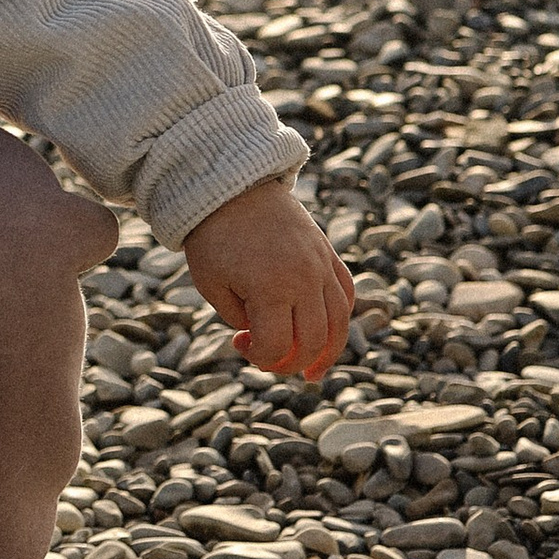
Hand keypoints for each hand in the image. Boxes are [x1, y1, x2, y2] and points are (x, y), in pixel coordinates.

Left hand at [185, 175, 355, 381]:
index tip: (239, 343)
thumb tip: (267, 338)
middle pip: (312, 342)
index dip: (259, 357)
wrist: (232, 186)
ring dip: (328, 353)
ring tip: (313, 372)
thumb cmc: (213, 237)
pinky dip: (340, 318)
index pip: (277, 347)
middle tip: (269, 360)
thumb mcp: (212, 284)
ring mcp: (321, 265)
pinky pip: (346, 294)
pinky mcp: (327, 253)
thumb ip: (241, 318)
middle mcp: (304, 279)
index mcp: (270, 288)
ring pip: (339, 323)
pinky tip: (326, 335)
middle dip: (290, 363)